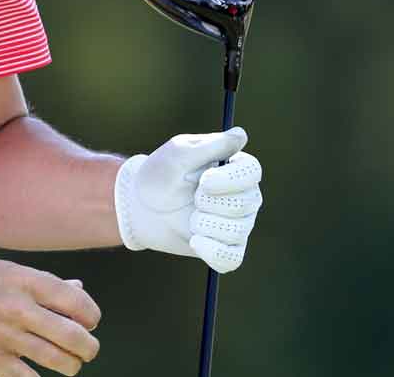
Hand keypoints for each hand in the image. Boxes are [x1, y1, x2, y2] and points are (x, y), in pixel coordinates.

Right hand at [0, 256, 101, 376]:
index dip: (92, 317)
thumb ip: (43, 285)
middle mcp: (17, 307)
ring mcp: (3, 335)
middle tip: (86, 350)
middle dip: (88, 348)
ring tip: (68, 364)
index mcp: (25, 280)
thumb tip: (78, 291)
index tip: (89, 323)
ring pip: (57, 360)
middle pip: (74, 335)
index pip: (77, 302)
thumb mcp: (6, 271)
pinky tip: (38, 373)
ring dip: (70, 366)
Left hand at [113, 127, 262, 272]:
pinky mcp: (226, 248)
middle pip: (245, 202)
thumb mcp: (178, 153)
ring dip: (204, 224)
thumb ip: (210, 146)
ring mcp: (238, 224)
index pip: (253, 171)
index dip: (230, 179)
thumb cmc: (160, 173)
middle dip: (210, 202)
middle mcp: (244, 195)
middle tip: (192, 198)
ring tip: (190, 218)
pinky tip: (195, 241)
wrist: (140, 206)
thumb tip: (241, 135)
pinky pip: (232, 259)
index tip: (203, 181)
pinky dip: (212, 252)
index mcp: (235, 168)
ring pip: (237, 230)